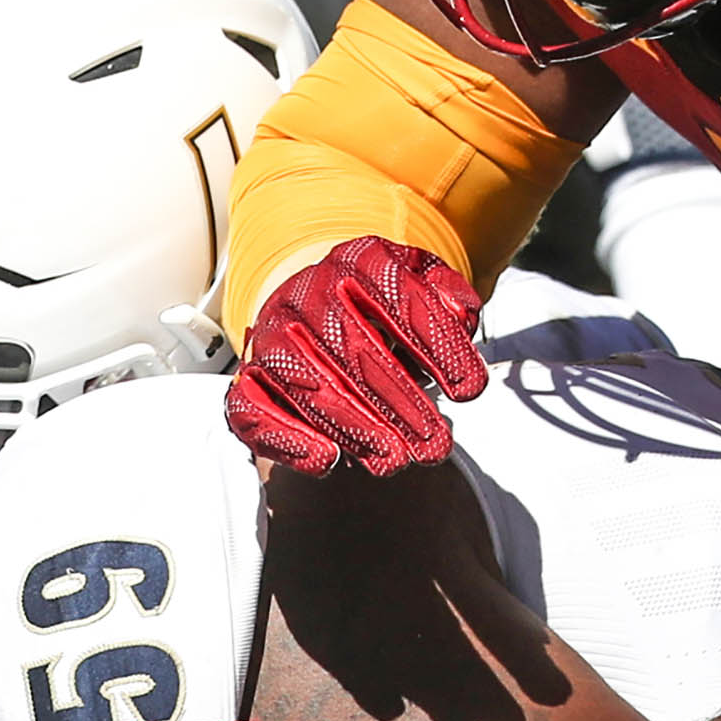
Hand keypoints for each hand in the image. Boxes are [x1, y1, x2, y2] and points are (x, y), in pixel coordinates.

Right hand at [225, 235, 488, 474]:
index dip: (438, 345)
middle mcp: (308, 292)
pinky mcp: (250, 376)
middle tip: (434, 441)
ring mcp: (273, 334)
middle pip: (351, 345)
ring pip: (305, 380)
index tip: (470, 390)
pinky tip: (327, 459)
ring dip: (353, 426)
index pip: (399, 297)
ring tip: (394, 458)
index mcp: (358, 261)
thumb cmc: (379, 303)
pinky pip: (252, 407)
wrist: (317, 299)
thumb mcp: (422, 283)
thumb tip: (462, 313)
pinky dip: (286, 436)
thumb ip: (449, 295)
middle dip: (399, 400)